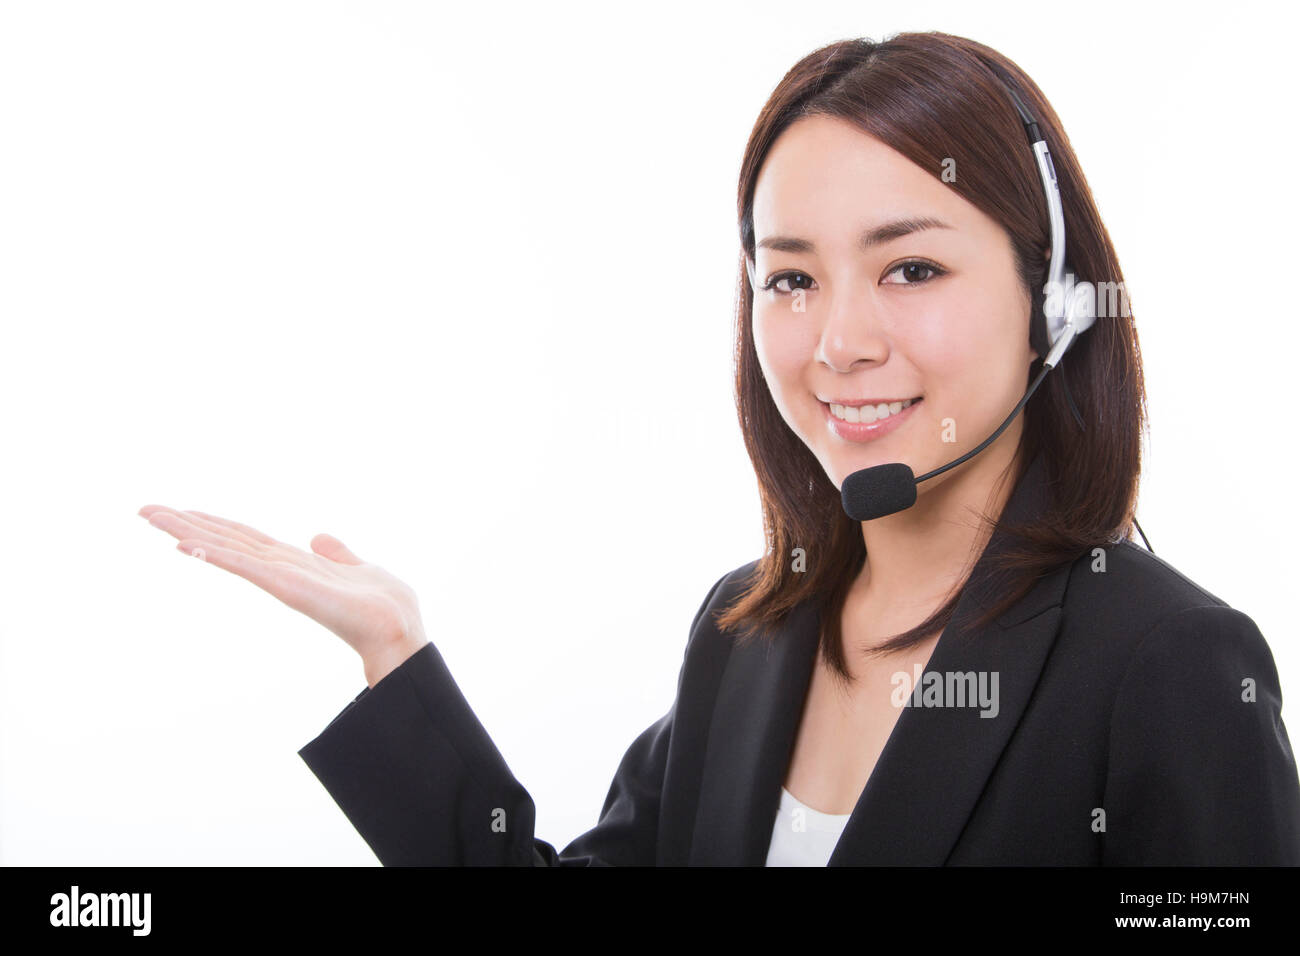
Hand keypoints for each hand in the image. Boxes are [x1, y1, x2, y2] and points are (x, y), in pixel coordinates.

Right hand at [138, 505, 428, 686]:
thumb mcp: (357, 567)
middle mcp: (280, 568)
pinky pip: (244, 565)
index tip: (180, 510)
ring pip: (226, 549)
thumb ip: (336, 553)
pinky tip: (185, 544)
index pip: (245, 538)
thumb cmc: (382, 605)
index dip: (213, 523)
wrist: (396, 628)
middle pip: (225, 540)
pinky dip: (215, 554)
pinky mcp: (285, 586)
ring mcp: (279, 578)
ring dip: (188, 532)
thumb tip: (318, 536)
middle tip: (144, 509)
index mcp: (294, 563)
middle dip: (186, 524)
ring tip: (151, 516)